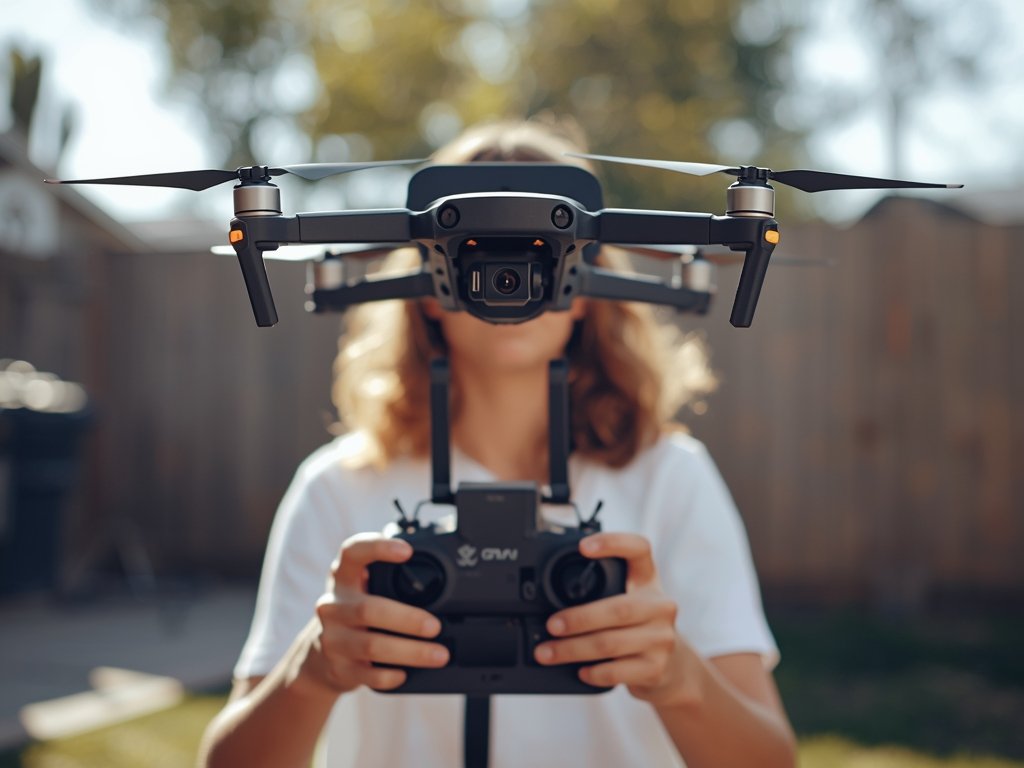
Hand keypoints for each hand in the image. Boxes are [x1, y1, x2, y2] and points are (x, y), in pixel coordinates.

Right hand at [298, 533, 449, 695]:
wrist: (318, 660)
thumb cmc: (353, 616)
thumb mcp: (361, 590)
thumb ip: (388, 580)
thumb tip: (444, 581)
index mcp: (343, 578)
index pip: (352, 553)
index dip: (378, 547)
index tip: (407, 551)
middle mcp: (333, 606)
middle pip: (369, 609)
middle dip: (408, 619)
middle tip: (436, 626)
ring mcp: (332, 639)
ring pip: (372, 646)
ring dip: (410, 651)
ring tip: (439, 654)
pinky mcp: (338, 669)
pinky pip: (368, 675)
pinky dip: (391, 675)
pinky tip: (407, 673)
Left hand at [533, 532, 698, 707]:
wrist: (676, 669)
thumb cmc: (640, 627)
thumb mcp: (630, 600)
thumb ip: (604, 592)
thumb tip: (548, 601)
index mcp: (649, 580)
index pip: (639, 549)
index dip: (613, 543)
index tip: (583, 547)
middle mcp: (660, 606)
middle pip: (617, 609)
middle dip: (578, 619)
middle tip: (551, 625)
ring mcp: (661, 638)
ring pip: (610, 644)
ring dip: (572, 649)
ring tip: (547, 652)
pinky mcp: (656, 669)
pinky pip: (617, 672)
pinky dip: (593, 672)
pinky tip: (579, 671)